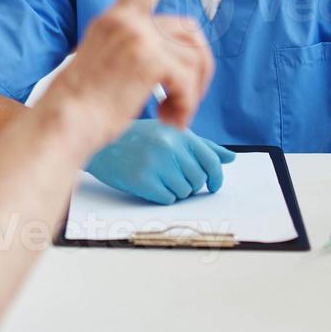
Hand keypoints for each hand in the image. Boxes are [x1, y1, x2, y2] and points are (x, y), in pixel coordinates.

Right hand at [40, 0, 215, 158]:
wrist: (62, 123)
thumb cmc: (77, 107)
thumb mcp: (104, 64)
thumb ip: (134, 50)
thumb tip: (174, 61)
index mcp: (112, 20)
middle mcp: (126, 22)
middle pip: (189, 32)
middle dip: (198, 68)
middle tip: (184, 99)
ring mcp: (138, 37)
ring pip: (194, 60)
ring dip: (191, 94)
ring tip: (171, 115)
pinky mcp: (150, 59)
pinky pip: (189, 81)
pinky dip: (186, 105)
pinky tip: (169, 119)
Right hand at [86, 119, 235, 203]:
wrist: (100, 146)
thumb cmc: (137, 139)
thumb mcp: (169, 134)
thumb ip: (201, 146)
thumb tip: (230, 158)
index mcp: (178, 133)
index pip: (210, 161)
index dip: (216, 177)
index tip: (213, 186)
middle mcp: (169, 146)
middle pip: (198, 180)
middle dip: (191, 185)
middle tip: (174, 178)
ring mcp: (155, 163)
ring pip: (184, 192)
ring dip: (176, 191)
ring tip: (159, 179)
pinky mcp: (142, 180)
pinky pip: (168, 199)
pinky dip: (162, 196)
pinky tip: (150, 184)